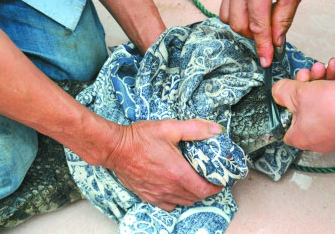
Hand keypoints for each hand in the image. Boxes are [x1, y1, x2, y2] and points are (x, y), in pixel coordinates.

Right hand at [104, 119, 224, 210]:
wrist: (115, 148)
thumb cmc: (141, 137)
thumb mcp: (170, 128)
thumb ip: (196, 129)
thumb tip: (216, 130)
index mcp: (178, 173)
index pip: (205, 189)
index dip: (216, 187)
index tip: (220, 180)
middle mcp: (169, 188)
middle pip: (196, 197)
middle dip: (206, 190)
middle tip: (209, 179)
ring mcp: (157, 194)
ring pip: (183, 202)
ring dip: (192, 195)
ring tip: (195, 183)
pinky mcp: (147, 196)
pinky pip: (168, 205)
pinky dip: (176, 200)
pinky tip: (176, 189)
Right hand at [220, 0, 312, 66]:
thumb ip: (284, 19)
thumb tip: (276, 42)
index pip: (257, 26)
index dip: (263, 46)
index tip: (266, 61)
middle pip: (239, 25)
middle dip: (254, 36)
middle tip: (272, 37)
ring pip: (228, 18)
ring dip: (244, 27)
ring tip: (262, 24)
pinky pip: (226, 7)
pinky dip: (237, 16)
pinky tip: (252, 14)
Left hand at [272, 58, 334, 152]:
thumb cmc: (334, 107)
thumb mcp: (297, 93)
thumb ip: (282, 91)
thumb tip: (277, 90)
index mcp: (301, 137)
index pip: (283, 125)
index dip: (283, 107)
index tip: (285, 93)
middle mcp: (317, 137)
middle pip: (301, 108)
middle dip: (303, 86)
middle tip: (305, 74)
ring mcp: (333, 128)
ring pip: (319, 100)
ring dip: (318, 80)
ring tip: (320, 68)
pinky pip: (334, 99)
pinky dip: (333, 83)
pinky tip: (333, 68)